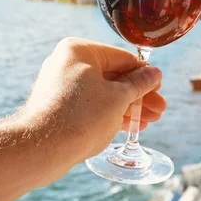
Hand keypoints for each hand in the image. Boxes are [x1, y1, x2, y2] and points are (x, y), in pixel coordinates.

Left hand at [19, 37, 164, 163]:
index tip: (159, 88)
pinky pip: (91, 105)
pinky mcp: (59, 106)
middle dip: (138, 96)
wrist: (41, 149)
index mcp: (79, 51)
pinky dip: (110, 113)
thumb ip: (138, 84)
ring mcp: (62, 86)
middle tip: (159, 109)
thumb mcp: (118, 98)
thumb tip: (154, 73)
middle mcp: (68, 63)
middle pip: (114, 77)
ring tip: (148, 121)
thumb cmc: (80, 118)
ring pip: (104, 93)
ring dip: (128, 107)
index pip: (122, 58)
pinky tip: (131, 125)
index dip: (144, 75)